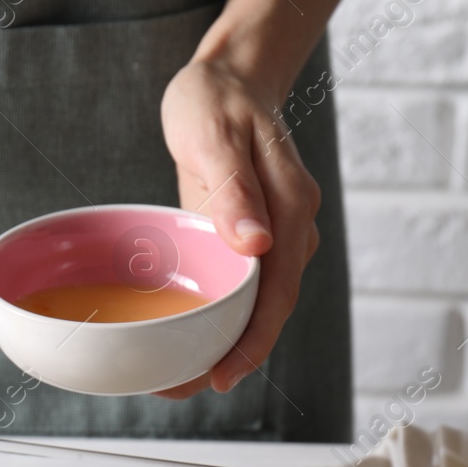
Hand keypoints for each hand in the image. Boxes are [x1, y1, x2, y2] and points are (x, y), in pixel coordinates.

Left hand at [158, 56, 321, 396]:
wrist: (229, 78)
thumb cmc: (217, 100)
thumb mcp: (215, 135)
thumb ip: (235, 191)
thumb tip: (256, 246)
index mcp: (289, 208)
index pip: (278, 292)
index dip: (253, 341)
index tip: (222, 375)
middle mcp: (290, 228)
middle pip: (270, 310)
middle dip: (233, 356)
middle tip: (182, 388)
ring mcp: (274, 236)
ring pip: (256, 305)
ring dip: (224, 343)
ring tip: (177, 376)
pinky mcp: (252, 239)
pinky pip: (240, 288)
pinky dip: (217, 316)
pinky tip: (185, 336)